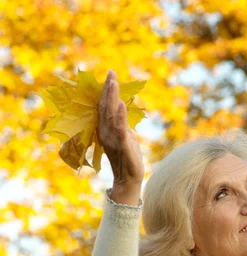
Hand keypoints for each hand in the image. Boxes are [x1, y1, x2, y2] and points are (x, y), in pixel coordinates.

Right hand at [98, 69, 144, 185]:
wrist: (128, 179)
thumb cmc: (128, 157)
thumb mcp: (125, 136)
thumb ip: (122, 123)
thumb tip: (121, 107)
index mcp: (106, 129)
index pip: (105, 106)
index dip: (106, 91)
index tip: (110, 74)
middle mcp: (106, 131)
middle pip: (106, 107)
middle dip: (108, 89)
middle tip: (110, 73)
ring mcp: (113, 138)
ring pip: (111, 115)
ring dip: (113, 98)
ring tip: (114, 83)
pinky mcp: (123, 145)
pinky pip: (121, 129)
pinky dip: (121, 116)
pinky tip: (122, 104)